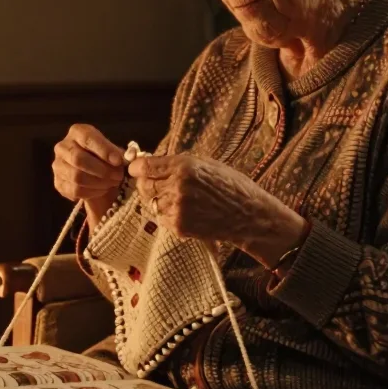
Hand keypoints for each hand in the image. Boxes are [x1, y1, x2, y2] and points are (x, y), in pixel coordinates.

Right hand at [52, 124, 124, 219]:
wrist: (95, 175)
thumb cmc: (106, 159)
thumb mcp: (114, 151)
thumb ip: (120, 154)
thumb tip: (126, 158)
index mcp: (77, 132)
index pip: (87, 138)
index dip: (103, 150)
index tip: (118, 161)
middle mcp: (63, 147)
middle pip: (78, 159)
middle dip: (102, 170)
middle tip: (118, 177)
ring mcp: (58, 165)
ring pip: (76, 177)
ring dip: (98, 183)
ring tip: (111, 183)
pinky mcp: (58, 183)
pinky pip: (74, 190)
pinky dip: (92, 192)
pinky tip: (102, 190)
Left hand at [127, 153, 305, 267]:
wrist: (249, 215)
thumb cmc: (231, 186)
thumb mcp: (206, 164)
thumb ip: (177, 163)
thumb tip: (151, 161)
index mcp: (184, 166)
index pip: (145, 166)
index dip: (138, 167)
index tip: (138, 168)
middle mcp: (177, 186)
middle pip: (143, 185)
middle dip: (147, 183)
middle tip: (157, 183)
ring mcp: (177, 208)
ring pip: (151, 202)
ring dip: (157, 199)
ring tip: (176, 198)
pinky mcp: (178, 226)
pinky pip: (161, 218)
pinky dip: (166, 214)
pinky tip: (184, 210)